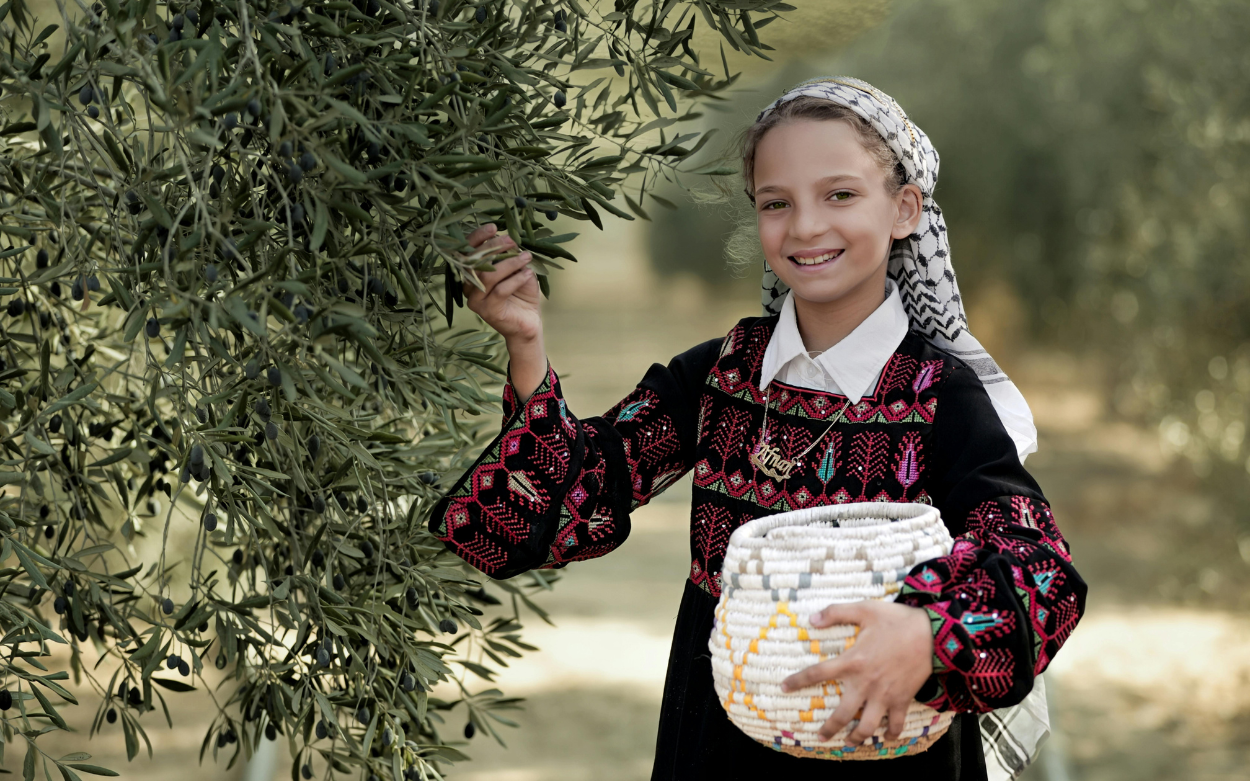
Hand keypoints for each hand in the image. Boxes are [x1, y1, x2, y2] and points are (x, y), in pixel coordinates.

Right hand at [461, 223, 546, 401]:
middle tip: (512, 240)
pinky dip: (515, 279)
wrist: (528, 323)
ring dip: (509, 263)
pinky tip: (527, 274)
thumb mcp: (517, 269)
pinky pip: (500, 291)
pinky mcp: (488, 312)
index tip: (494, 228)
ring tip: (526, 257)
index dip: (477, 238)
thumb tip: (508, 237)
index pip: (467, 251)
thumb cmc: (521, 294)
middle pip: (474, 261)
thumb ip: (510, 255)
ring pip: (488, 276)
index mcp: (471, 273)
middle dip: (494, 247)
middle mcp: (468, 286)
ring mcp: (476, 300)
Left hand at [779, 600, 932, 745]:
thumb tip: (812, 619)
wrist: (932, 634)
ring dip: (856, 738)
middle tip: (820, 737)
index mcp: (853, 661)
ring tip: (850, 743)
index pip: (818, 674)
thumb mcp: (864, 609)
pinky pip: (895, 724)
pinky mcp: (902, 700)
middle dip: (829, 729)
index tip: (784, 688)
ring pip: (867, 726)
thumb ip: (836, 612)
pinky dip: (891, 734)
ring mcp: (885, 695)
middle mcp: (866, 683)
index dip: (798, 681)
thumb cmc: (896, 620)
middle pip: (842, 714)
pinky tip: (885, 737)